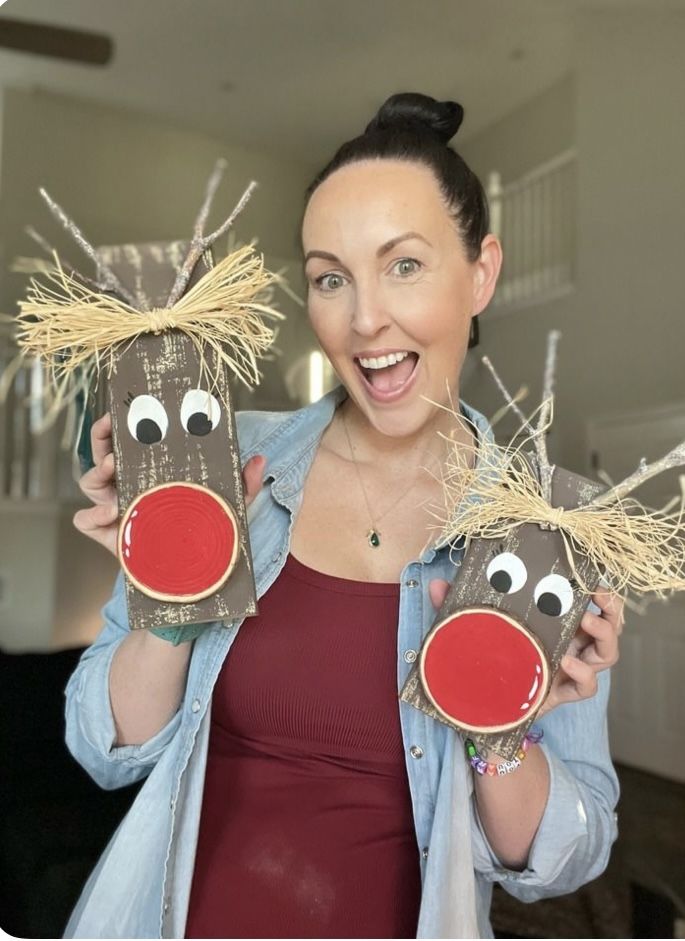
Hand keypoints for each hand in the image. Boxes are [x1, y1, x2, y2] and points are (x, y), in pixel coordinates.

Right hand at [73, 411, 266, 557]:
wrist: (190, 573)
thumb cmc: (202, 530)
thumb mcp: (226, 505)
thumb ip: (243, 484)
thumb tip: (260, 459)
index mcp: (149, 472)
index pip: (127, 442)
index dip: (119, 424)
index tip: (121, 410)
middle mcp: (126, 486)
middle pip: (100, 454)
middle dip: (101, 437)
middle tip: (110, 427)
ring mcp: (113, 509)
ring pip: (89, 483)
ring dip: (97, 471)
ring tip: (113, 466)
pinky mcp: (107, 535)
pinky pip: (85, 520)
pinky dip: (93, 514)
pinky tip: (113, 512)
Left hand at [427, 579, 622, 716]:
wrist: (482, 710)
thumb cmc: (485, 661)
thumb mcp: (471, 629)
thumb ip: (456, 608)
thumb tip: (436, 583)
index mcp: (555, 623)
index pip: (588, 602)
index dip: (597, 588)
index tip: (590, 573)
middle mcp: (570, 644)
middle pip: (609, 624)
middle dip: (610, 607)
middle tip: (598, 594)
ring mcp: (571, 670)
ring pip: (607, 653)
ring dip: (604, 634)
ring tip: (588, 622)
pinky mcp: (564, 694)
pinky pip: (588, 686)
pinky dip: (583, 674)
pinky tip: (567, 663)